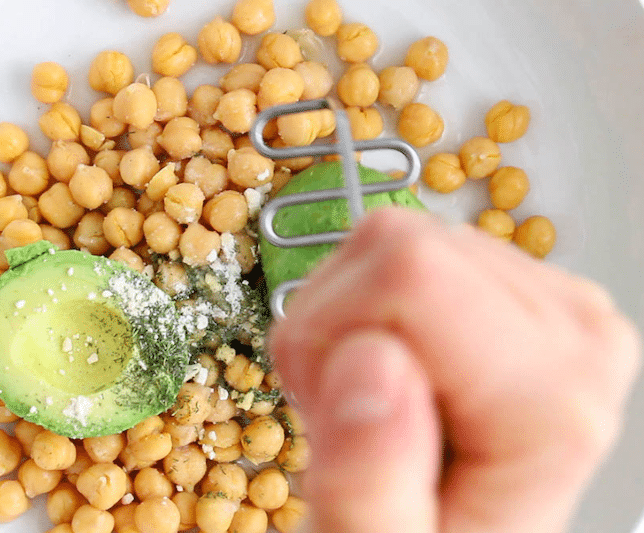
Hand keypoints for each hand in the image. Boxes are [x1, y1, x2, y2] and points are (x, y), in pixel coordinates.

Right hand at [268, 206, 639, 532]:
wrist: (452, 529)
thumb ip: (366, 487)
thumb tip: (368, 360)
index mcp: (554, 401)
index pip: (408, 274)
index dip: (332, 337)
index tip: (333, 412)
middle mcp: (574, 332)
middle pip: (400, 244)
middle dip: (336, 325)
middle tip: (347, 409)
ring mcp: (550, 296)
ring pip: (394, 234)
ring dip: (344, 316)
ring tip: (364, 394)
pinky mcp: (515, 279)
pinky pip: (403, 244)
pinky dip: (361, 303)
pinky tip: (380, 365)